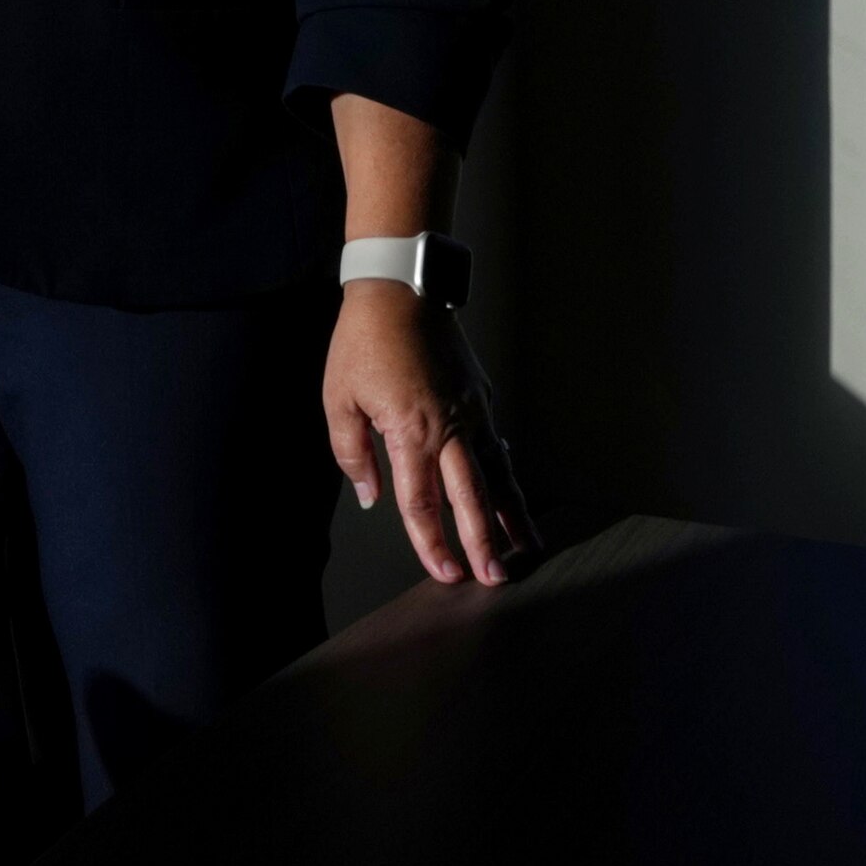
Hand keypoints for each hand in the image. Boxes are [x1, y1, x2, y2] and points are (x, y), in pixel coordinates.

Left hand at [326, 284, 530, 588]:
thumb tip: (369, 495)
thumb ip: (352, 455)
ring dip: (511, 514)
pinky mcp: (480, 395)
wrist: (401, 286)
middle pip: (472, 499)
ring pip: (497, 473)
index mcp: (411, 433)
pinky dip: (505, 473)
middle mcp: (449, 427)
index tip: (446, 574)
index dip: (434, 544)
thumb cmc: (366, 339)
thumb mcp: (339, 400)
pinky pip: (495, 443)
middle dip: (485, 543)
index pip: (422, 504)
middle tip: (497, 578)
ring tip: (525, 545)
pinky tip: (509, 490)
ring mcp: (472, 411)